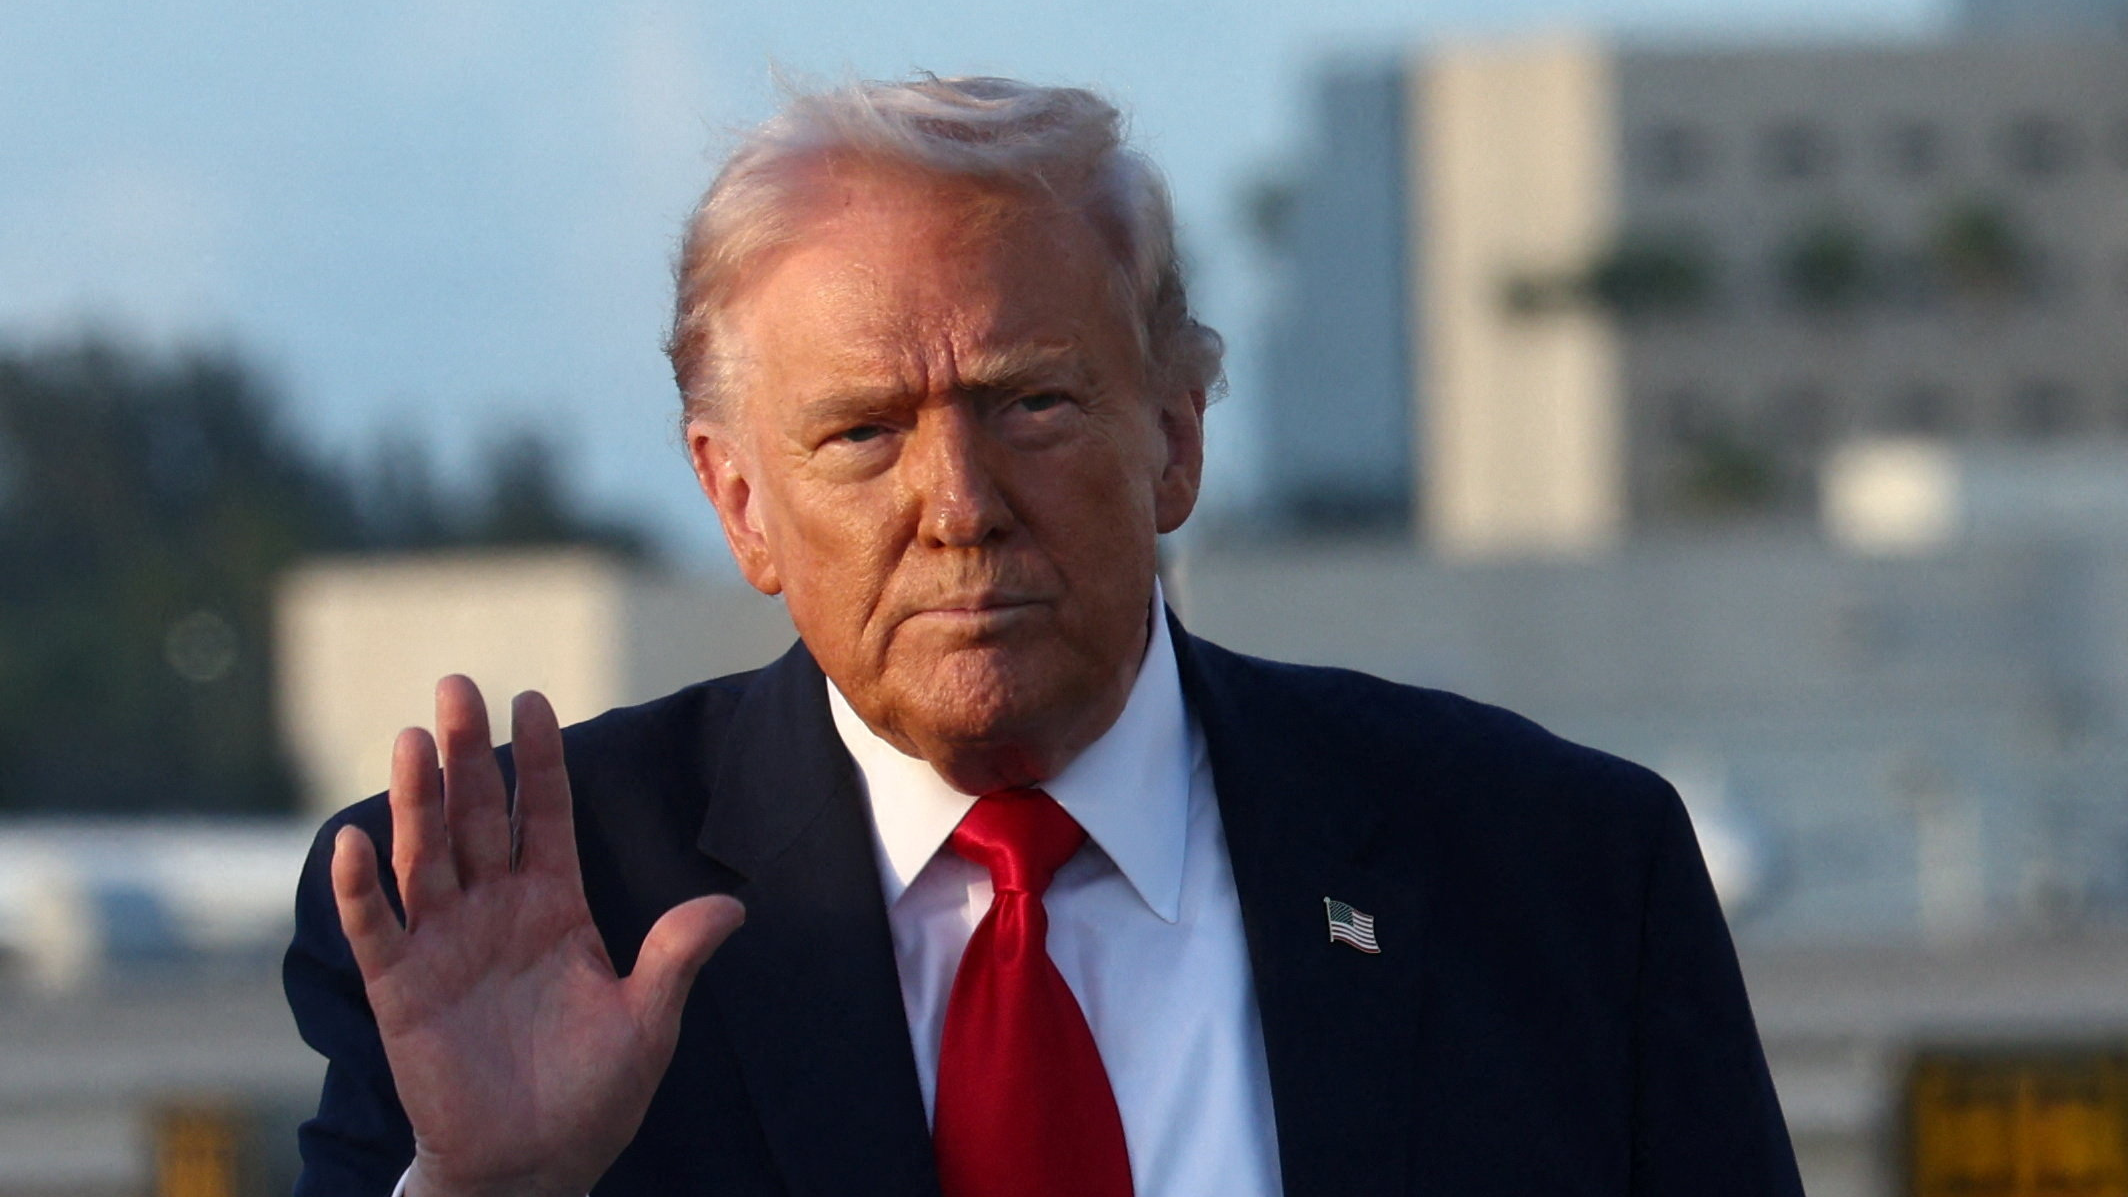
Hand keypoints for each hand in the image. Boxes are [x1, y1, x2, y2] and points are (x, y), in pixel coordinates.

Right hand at [330, 676, 744, 1196]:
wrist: (532, 1164)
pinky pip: (377, 929)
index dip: (539, 758)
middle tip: (455, 685)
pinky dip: (360, 889)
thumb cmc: (593, 1094)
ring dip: (415, 800)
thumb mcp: (647, 1022)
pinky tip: (355, 841)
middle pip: (478, 815)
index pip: (547, 812)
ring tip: (410, 738)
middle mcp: (494, 909)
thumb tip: (732, 907)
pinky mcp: (402, 989)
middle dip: (468, 752)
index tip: (531, 699)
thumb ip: (676, 958)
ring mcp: (444, 944)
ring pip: (426, 856)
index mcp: (554, 904)